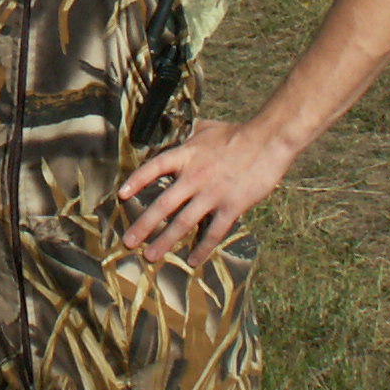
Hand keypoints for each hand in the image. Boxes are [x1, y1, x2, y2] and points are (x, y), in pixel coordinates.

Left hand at [116, 119, 291, 266]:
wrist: (268, 140)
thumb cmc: (238, 133)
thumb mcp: (207, 128)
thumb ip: (190, 134)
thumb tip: (181, 131)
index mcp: (186, 155)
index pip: (154, 168)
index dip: (137, 181)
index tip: (121, 195)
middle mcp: (194, 177)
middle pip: (163, 204)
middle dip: (143, 225)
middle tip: (128, 242)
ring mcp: (212, 193)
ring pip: (183, 223)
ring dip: (165, 241)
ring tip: (150, 256)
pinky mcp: (231, 206)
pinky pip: (214, 232)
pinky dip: (203, 248)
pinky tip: (193, 261)